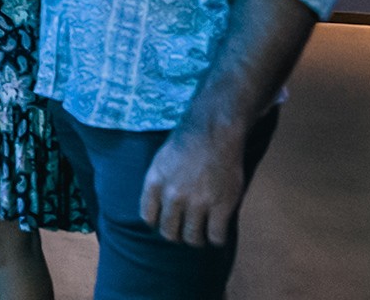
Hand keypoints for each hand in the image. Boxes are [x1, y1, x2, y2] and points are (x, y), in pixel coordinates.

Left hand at [138, 127, 246, 247]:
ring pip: (193, 238)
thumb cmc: (188, 140)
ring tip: (203, 232)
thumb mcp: (160, 159)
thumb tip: (158, 207)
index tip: (168, 222)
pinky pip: (216, 236)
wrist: (214, 130)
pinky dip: (218, 238)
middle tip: (187, 230)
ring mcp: (197, 202)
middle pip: (169, 233)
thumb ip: (158, 184)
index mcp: (155, 183)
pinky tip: (219, 230)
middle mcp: (172, 196)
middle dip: (177, 234)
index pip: (148, 218)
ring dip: (197, 239)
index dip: (158, 223)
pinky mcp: (221, 206)